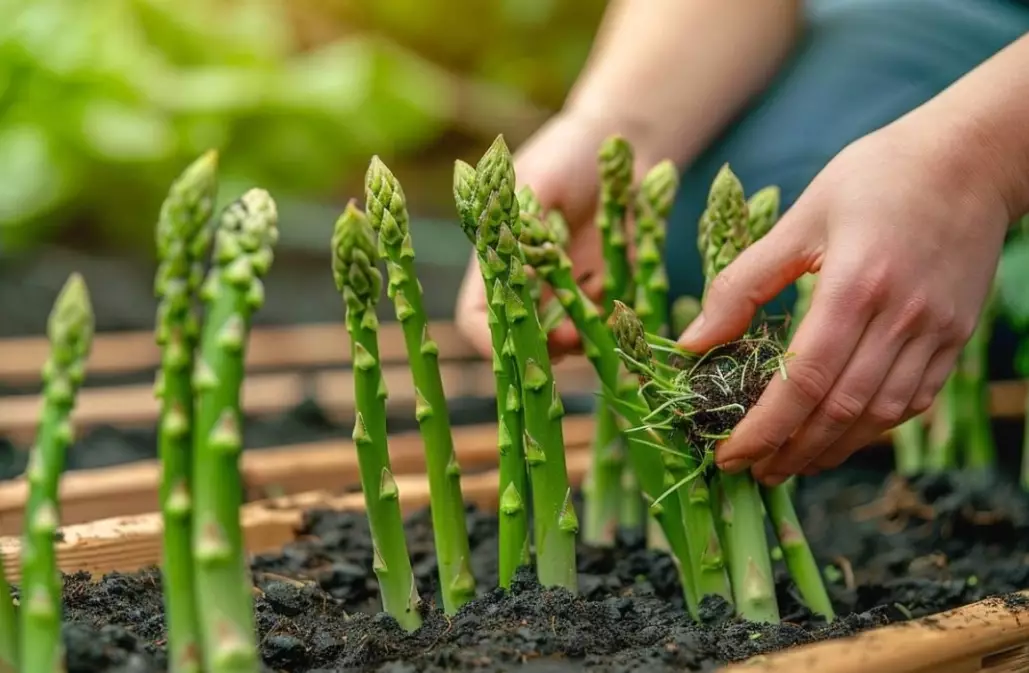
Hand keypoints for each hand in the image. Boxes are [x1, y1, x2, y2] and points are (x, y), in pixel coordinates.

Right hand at [455, 110, 652, 358]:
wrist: (621, 143)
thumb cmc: (568, 153)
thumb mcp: (539, 181)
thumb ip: (525, 221)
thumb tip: (519, 262)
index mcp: (499, 260)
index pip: (477, 314)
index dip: (488, 337)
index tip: (513, 346)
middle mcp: (531, 285)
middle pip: (523, 339)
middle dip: (543, 349)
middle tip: (569, 340)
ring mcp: (569, 293)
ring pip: (568, 341)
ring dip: (583, 344)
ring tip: (602, 328)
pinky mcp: (608, 292)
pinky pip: (610, 325)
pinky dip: (617, 329)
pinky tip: (629, 316)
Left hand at [677, 118, 1011, 483]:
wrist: (972, 158)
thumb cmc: (875, 178)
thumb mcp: (800, 218)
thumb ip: (743, 283)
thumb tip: (692, 344)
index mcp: (853, 285)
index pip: (803, 380)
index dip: (763, 427)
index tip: (727, 454)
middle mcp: (900, 317)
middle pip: (840, 409)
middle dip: (790, 451)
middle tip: (751, 473)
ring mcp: (936, 332)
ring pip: (880, 415)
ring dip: (830, 450)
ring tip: (788, 466)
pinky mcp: (955, 336)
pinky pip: (913, 400)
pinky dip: (872, 427)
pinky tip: (840, 436)